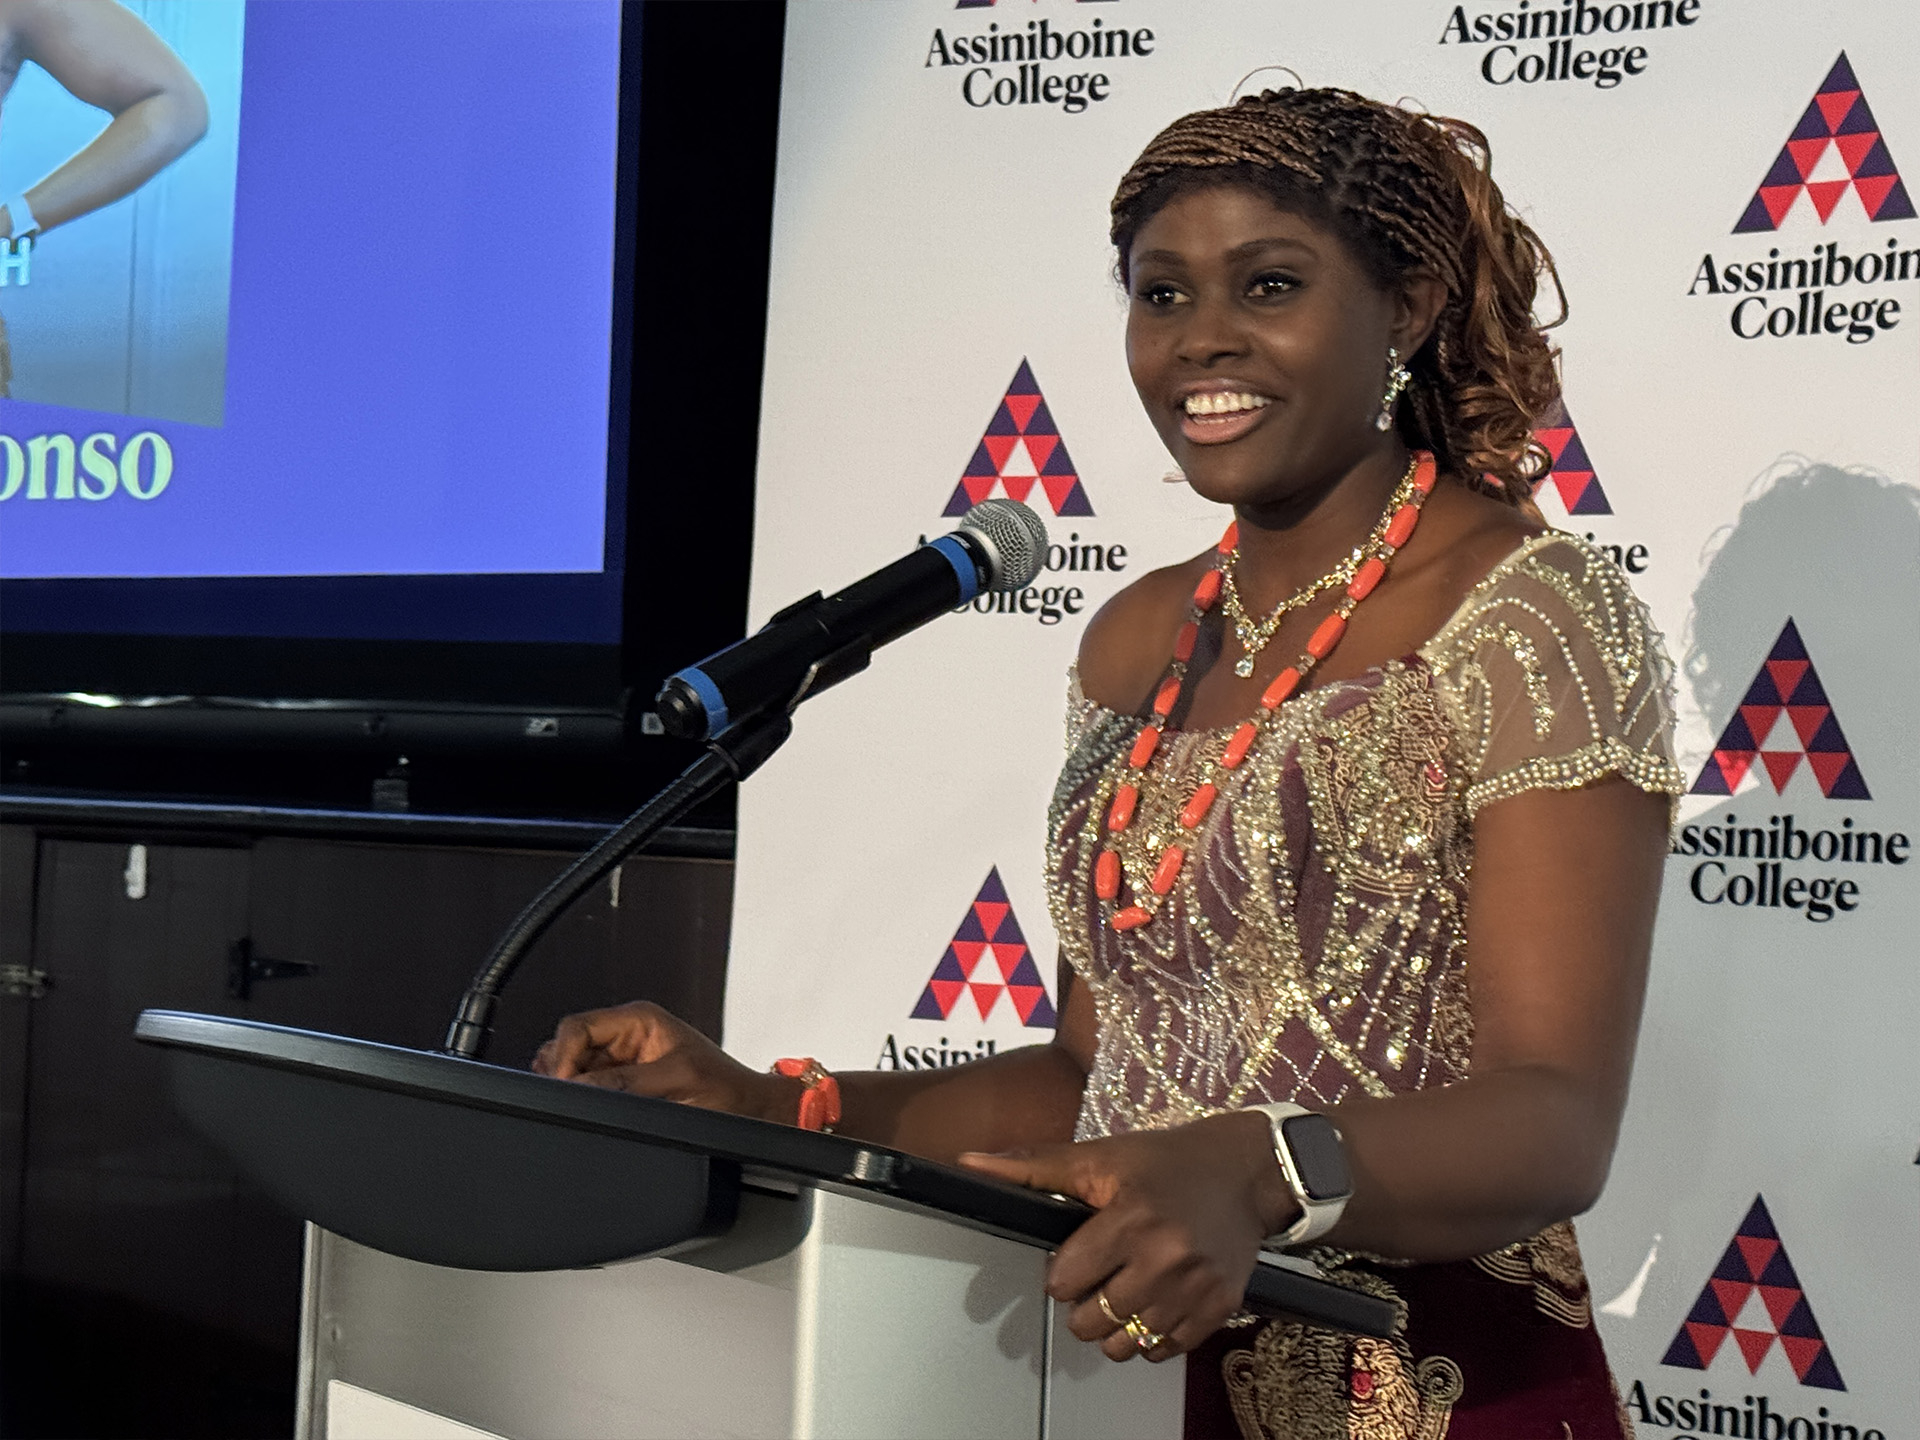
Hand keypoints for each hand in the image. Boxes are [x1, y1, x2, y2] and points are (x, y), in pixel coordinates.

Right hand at [530, 1000, 799, 1124]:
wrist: (749, 1113)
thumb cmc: (728, 1090)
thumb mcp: (676, 1081)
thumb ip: (625, 1082)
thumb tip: (579, 1086)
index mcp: (639, 1019)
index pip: (577, 1027)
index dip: (564, 1057)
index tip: (566, 1086)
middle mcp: (627, 1036)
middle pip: (569, 1047)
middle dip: (565, 1073)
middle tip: (576, 1100)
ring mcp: (623, 1062)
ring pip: (574, 1070)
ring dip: (574, 1088)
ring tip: (592, 1107)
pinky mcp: (624, 1086)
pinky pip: (588, 1089)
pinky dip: (584, 1100)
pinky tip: (597, 1113)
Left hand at [957, 1112, 1295, 1362]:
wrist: (1247, 1170)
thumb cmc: (1169, 1161)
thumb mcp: (1100, 1156)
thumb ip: (1033, 1166)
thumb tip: (972, 1164)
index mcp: (1131, 1217)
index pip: (1066, 1281)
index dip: (1062, 1271)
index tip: (1075, 1257)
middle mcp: (1166, 1257)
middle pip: (1091, 1321)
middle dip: (1084, 1303)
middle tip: (1098, 1276)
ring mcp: (1196, 1287)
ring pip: (1126, 1345)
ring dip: (1114, 1326)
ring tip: (1123, 1292)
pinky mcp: (1221, 1306)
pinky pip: (1165, 1350)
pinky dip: (1151, 1335)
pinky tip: (1154, 1302)